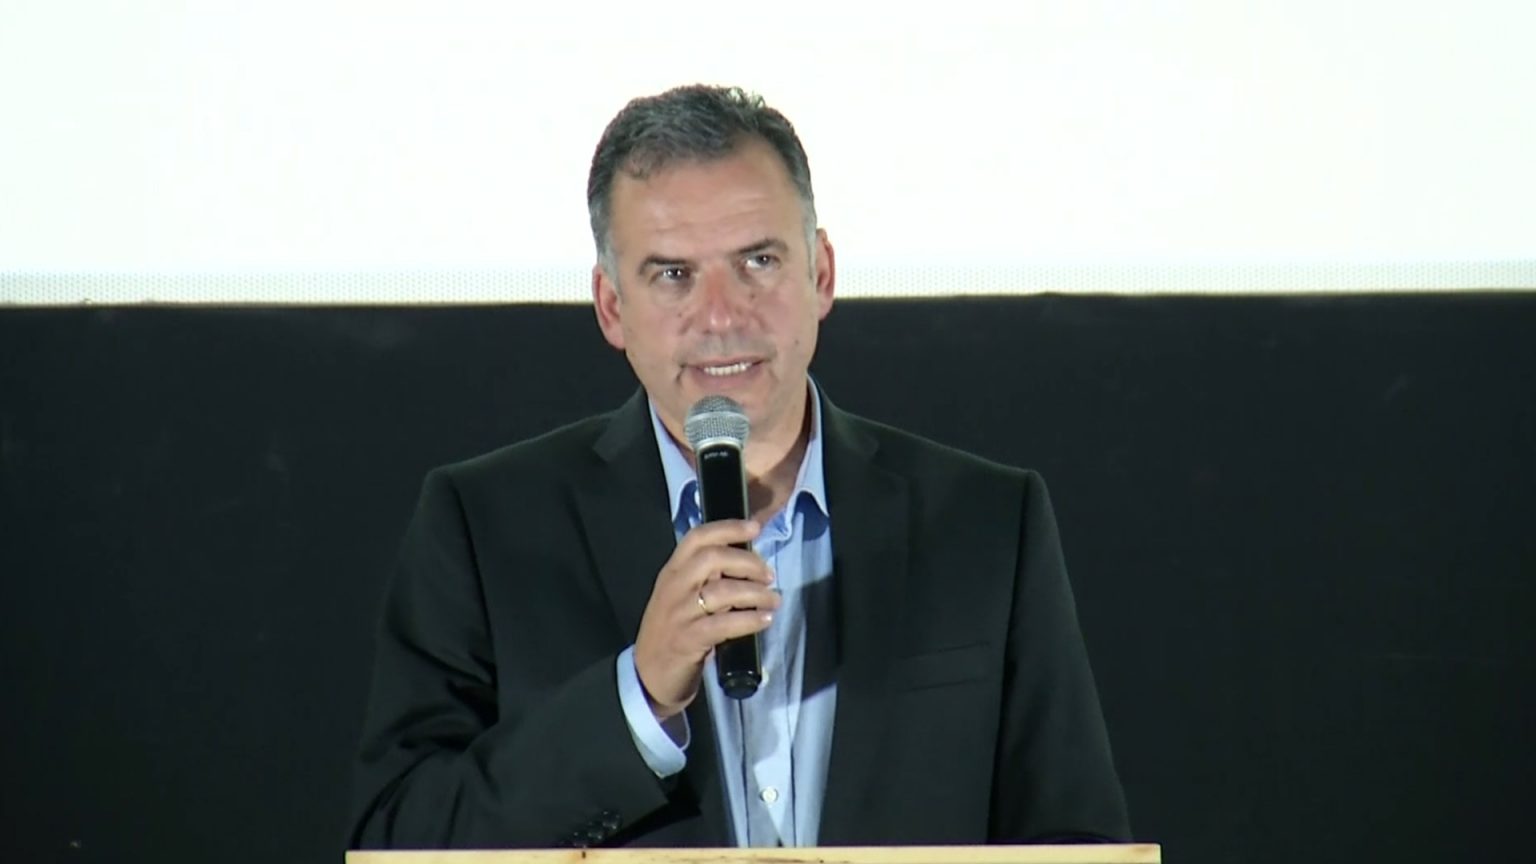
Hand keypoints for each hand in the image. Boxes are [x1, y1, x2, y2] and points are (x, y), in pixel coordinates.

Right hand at [633, 519, 778, 720]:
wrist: (647, 676)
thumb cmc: (671, 632)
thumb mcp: (680, 597)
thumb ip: (703, 578)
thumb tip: (744, 562)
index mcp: (671, 572)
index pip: (697, 538)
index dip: (728, 528)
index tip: (755, 528)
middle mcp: (673, 588)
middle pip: (713, 558)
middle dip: (747, 562)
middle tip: (768, 574)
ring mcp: (679, 614)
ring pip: (722, 591)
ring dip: (756, 593)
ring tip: (774, 600)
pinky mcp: (689, 640)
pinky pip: (725, 624)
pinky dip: (750, 619)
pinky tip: (765, 619)